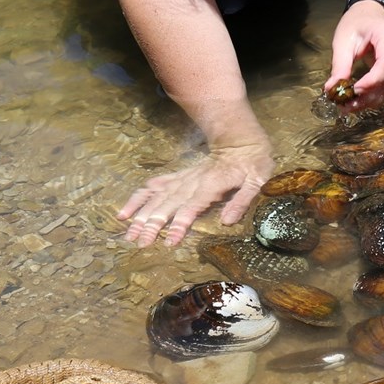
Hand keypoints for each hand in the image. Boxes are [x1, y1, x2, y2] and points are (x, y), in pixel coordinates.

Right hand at [116, 137, 274, 246]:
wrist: (241, 141)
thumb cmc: (253, 164)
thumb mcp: (257, 181)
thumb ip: (242, 201)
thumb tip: (228, 222)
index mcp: (211, 185)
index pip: (192, 207)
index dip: (180, 224)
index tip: (169, 241)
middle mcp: (192, 182)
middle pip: (168, 204)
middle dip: (152, 224)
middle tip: (139, 242)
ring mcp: (183, 179)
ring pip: (157, 196)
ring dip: (141, 214)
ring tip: (128, 231)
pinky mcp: (179, 177)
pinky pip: (155, 186)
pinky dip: (139, 198)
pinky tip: (126, 211)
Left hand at [326, 0, 383, 110]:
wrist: (374, 11)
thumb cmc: (358, 21)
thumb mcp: (344, 39)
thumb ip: (340, 65)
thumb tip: (333, 89)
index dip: (371, 82)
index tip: (352, 92)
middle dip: (368, 96)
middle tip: (346, 106)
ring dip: (372, 100)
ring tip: (350, 106)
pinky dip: (378, 95)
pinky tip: (362, 100)